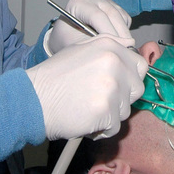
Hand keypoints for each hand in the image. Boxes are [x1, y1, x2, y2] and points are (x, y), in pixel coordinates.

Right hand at [26, 35, 147, 139]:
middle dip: (121, 99)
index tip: (117, 86)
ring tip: (87, 109)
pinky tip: (84, 120)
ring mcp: (111, 87)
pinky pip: (114, 127)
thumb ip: (109, 46)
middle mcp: (114, 63)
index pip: (140, 66)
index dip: (130, 79)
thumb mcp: (81, 49)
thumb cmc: (54, 77)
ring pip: (125, 110)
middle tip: (98, 100)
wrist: (33, 99)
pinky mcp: (105, 110)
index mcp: (110, 46)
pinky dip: (101, 129)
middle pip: (137, 89)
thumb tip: (130, 44)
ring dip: (109, 115)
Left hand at [46, 0, 133, 54]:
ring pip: (121, 17)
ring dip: (123, 34)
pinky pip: (125, 18)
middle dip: (120, 35)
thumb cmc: (67, 39)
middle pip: (112, 14)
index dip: (108, 32)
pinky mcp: (113, 4)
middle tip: (124, 52)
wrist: (67, 34)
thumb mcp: (75, 43)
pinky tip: (114, 39)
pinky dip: (123, 30)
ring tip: (119, 50)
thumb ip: (92, 44)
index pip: (97, 16)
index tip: (115, 48)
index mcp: (77, 2)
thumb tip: (112, 48)